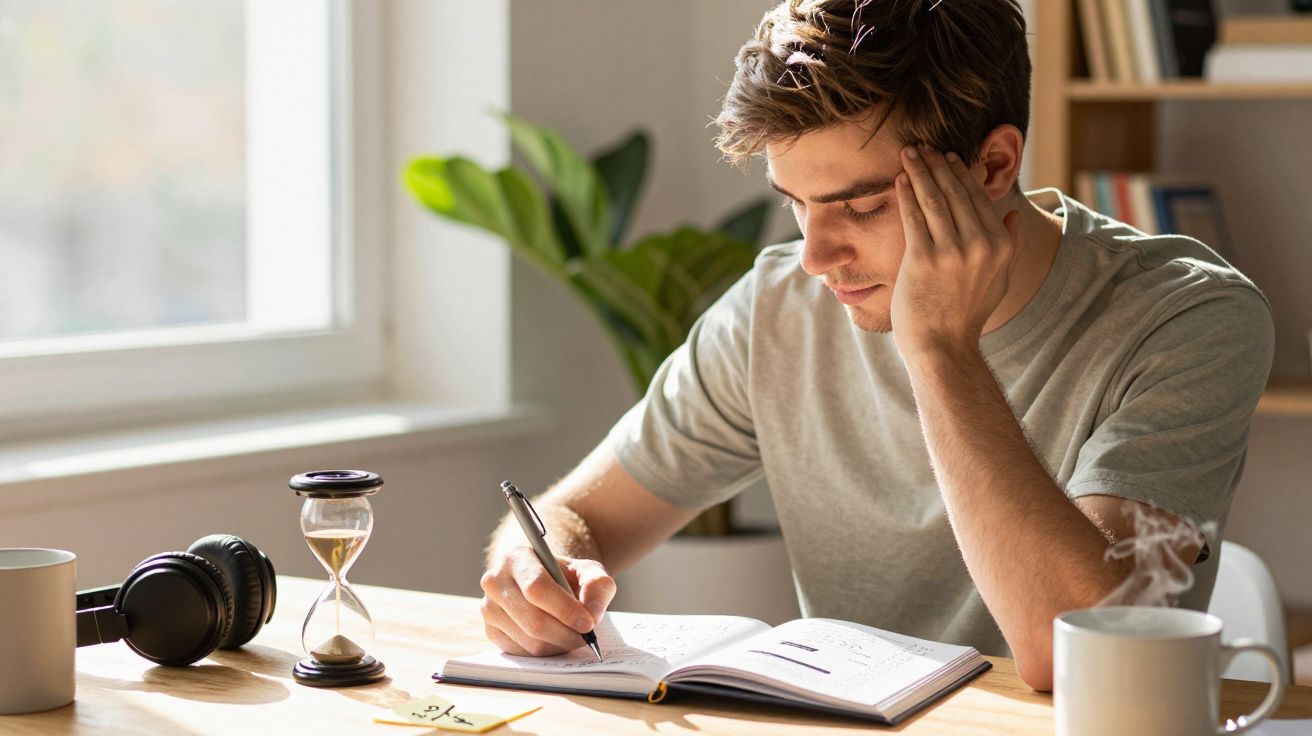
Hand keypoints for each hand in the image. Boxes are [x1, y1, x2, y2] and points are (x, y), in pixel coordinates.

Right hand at [479, 546, 615, 656]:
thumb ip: (597, 586)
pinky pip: (521, 652)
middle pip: (533, 620)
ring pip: (529, 640)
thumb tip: (592, 615)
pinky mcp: (490, 630)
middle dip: (566, 633)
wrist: (542, 582)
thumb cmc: (565, 576)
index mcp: (517, 557)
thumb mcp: (587, 571)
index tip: (588, 624)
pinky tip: (555, 639)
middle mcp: (495, 581)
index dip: (564, 609)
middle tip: (586, 637)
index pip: (537, 588)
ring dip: (558, 644)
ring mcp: (488, 607)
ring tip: (573, 635)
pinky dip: (545, 651)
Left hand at [891, 144, 1021, 355]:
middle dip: (938, 164)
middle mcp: (980, 244)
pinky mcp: (924, 259)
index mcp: (1000, 245)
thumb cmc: (967, 314)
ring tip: (909, 154)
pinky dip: (907, 194)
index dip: (961, 173)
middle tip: (923, 146)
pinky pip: (913, 217)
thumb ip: (1007, 243)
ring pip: (934, 199)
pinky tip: (900, 179)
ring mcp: (952, 251)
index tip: (949, 157)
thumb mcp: (998, 279)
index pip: (979, 198)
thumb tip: (1011, 214)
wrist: (942, 346)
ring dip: (920, 171)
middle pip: (955, 193)